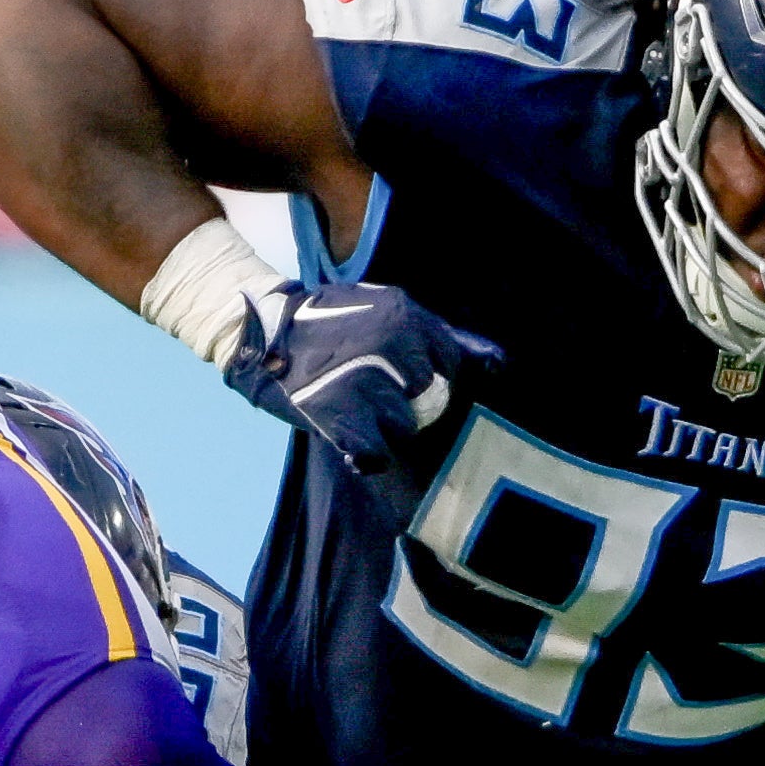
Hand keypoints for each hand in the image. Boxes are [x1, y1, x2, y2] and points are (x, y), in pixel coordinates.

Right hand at [222, 279, 504, 480]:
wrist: (264, 331)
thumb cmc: (329, 321)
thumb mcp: (388, 310)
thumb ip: (445, 338)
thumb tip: (500, 362)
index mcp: (408, 317)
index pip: (449, 366)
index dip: (427, 379)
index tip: (400, 378)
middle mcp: (394, 346)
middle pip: (428, 398)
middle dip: (406, 403)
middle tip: (369, 391)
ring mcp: (368, 381)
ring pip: (404, 426)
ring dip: (383, 426)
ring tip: (353, 408)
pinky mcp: (340, 413)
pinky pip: (375, 453)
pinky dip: (367, 454)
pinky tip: (353, 441)